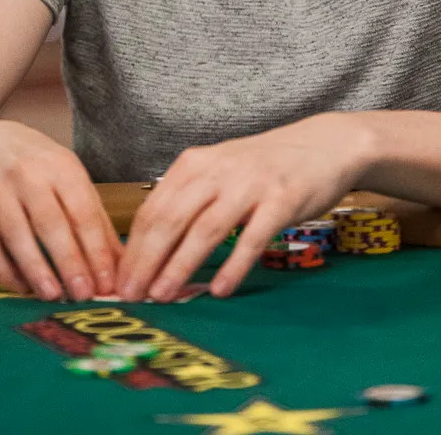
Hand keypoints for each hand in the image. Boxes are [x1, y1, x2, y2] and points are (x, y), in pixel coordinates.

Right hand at [0, 120, 121, 301]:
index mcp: (61, 167)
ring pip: (16, 235)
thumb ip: (96, 221)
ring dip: (36, 269)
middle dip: (68, 262)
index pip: (82, 211)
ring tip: (53, 296)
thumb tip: (120, 265)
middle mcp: (28, 176)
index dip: (95, 249)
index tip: (106, 282)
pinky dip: (5, 270)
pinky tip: (22, 288)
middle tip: (83, 295)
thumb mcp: (72, 180)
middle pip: (50, 223)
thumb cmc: (40, 167)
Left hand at [116, 112, 368, 301]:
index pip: (153, 208)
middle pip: (171, 218)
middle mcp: (218, 170)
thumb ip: (189, 201)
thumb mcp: (219, 171)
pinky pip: (252, 238)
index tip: (118, 280)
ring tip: (163, 296)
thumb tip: (149, 250)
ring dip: (180, 265)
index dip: (132, 247)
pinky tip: (220, 289)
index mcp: (195, 163)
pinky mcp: (281, 200)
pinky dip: (233, 265)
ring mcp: (250, 184)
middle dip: (146, 260)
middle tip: (131, 295)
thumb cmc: (263, 166)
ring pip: (205, 229)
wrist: (322, 145)